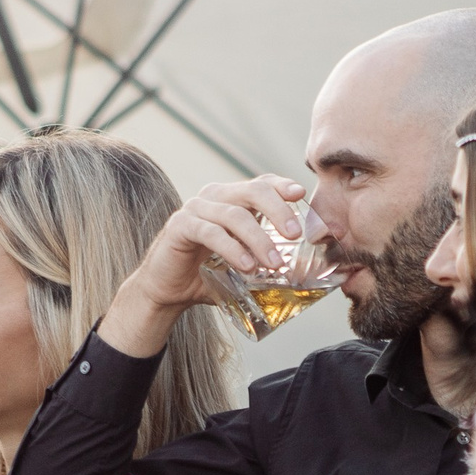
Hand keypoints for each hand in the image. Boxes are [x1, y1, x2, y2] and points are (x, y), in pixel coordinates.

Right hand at [100, 175, 306, 355]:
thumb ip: (266, 260)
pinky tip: (247, 266)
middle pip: (253, 192)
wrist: (168, 291)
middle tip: (295, 235)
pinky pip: (210, 232)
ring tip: (275, 264)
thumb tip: (307, 274)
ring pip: (234, 215)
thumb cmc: (208, 275)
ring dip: (259, 239)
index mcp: (231, 200)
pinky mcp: (180, 226)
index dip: (281, 186)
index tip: (300, 195)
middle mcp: (214, 197)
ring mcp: (195, 209)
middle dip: (278, 211)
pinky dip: (232, 248)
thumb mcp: (243, 263)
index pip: (261, 183)